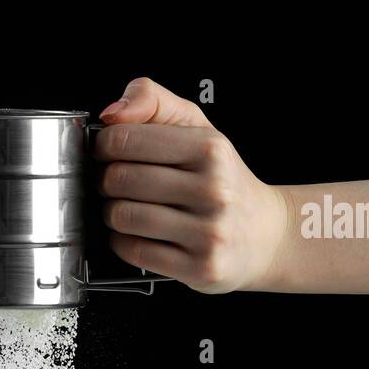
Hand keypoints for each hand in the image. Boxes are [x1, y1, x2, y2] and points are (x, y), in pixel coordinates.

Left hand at [95, 78, 291, 292]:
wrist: (264, 234)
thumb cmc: (221, 179)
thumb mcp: (196, 127)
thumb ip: (153, 101)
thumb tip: (111, 113)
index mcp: (211, 149)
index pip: (123, 139)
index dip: (103, 146)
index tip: (108, 153)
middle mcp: (214, 190)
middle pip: (118, 179)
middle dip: (105, 181)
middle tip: (115, 184)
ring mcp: (209, 232)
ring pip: (123, 216)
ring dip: (112, 213)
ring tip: (126, 208)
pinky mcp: (200, 267)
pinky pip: (133, 250)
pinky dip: (122, 241)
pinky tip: (136, 233)